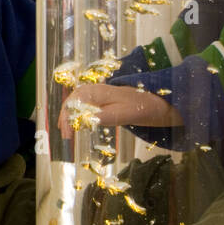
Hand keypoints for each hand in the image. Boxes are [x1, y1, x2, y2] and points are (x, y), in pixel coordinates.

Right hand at [58, 83, 182, 139]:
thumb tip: (85, 120)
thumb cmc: (143, 107)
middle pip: (72, 100)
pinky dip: (77, 112)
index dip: (67, 117)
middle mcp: (96, 90)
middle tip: (65, 134)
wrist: (158, 101)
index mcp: (99, 92)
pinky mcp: (104, 99)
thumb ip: (105, 116)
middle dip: (65, 116)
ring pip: (77, 101)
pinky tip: (78, 122)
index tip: (67, 133)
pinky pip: (84, 103)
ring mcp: (100, 93)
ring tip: (65, 129)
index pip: (74, 102)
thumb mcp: (125, 114)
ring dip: (69, 113)